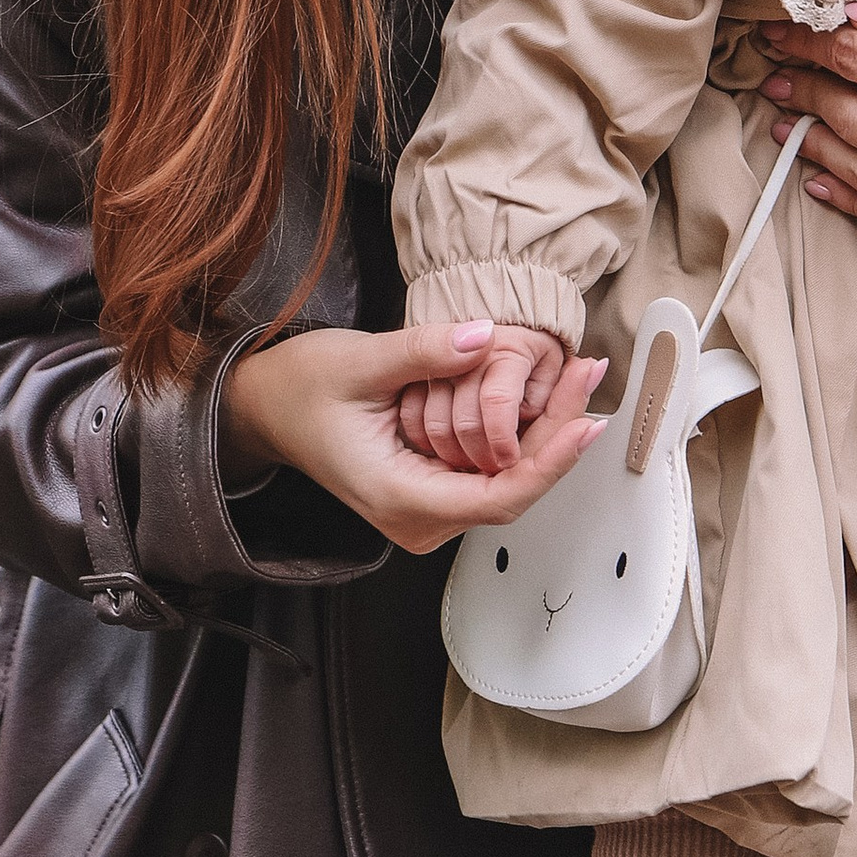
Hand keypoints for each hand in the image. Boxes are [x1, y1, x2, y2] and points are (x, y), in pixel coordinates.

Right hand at [224, 320, 605, 554]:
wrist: (266, 406)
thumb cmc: (300, 389)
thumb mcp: (360, 360)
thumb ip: (424, 351)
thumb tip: (486, 338)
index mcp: (398, 497)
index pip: (497, 498)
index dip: (549, 463)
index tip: (585, 423)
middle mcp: (417, 518)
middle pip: (511, 489)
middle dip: (557, 434)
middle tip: (590, 373)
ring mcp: (426, 509)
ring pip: (506, 480)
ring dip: (544, 431)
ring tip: (577, 375)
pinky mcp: (432, 490)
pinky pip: (490, 469)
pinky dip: (520, 434)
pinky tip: (547, 395)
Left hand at [757, 1, 856, 261]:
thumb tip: (853, 14)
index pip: (852, 57)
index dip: (809, 40)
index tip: (779, 30)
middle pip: (842, 110)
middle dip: (801, 84)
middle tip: (771, 68)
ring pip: (848, 163)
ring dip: (808, 134)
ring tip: (782, 112)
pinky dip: (840, 190)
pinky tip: (817, 170)